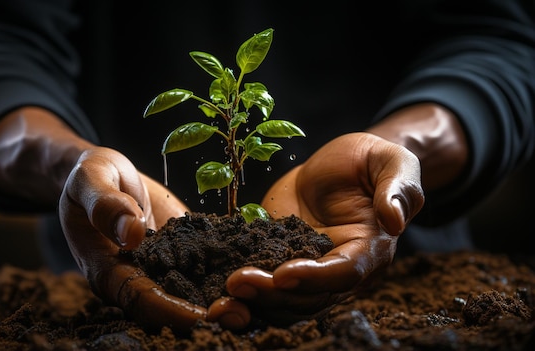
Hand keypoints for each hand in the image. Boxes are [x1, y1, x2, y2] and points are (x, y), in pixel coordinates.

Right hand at [0, 107, 250, 330]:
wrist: (106, 173)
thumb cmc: (91, 176)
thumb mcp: (91, 180)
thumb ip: (105, 205)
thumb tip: (132, 234)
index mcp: (109, 270)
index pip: (139, 298)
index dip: (168, 310)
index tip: (200, 316)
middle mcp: (139, 277)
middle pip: (171, 305)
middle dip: (206, 314)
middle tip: (242, 315)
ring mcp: (164, 266)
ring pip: (194, 290)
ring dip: (225, 298)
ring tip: (260, 302)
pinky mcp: (184, 251)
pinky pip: (206, 264)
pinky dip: (232, 269)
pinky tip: (263, 270)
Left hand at [225, 132, 424, 323]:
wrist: (339, 163)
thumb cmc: (370, 161)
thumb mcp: (392, 162)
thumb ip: (398, 188)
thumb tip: (395, 219)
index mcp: (368, 250)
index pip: (344, 273)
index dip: (315, 277)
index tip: (283, 273)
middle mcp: (336, 268)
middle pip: (308, 297)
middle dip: (272, 295)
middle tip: (236, 284)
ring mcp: (304, 266)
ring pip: (282, 300)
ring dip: (252, 303)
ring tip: (219, 301)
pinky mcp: (277, 257)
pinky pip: (262, 282)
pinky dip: (241, 293)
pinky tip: (214, 293)